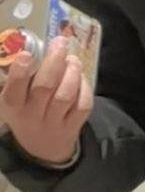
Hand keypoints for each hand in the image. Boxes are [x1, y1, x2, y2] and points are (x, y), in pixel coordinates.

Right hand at [0, 38, 91, 166]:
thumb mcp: (16, 98)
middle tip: (60, 44)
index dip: (20, 72)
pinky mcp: (73, 127)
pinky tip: (81, 77)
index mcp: (13, 105)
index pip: (14, 90)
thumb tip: (36, 46)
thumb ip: (21, 77)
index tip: (27, 54)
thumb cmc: (27, 112)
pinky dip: (84, 87)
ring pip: (65, 95)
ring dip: (72, 72)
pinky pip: (82, 105)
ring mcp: (54, 123)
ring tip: (73, 60)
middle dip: (54, 62)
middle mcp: (32, 115)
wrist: (41, 148)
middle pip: (44, 87)